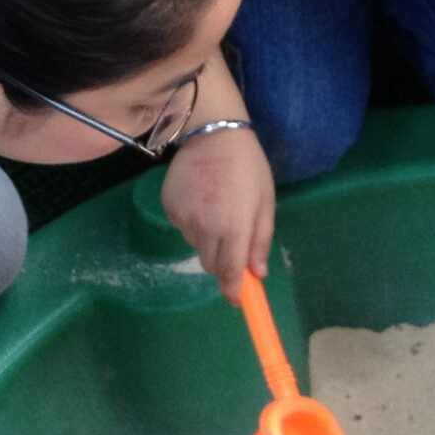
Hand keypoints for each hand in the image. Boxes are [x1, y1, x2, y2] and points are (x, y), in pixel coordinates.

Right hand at [159, 127, 276, 300]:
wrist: (212, 134)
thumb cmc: (248, 167)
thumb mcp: (265, 203)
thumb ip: (260, 240)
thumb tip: (257, 273)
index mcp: (234, 227)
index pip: (229, 272)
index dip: (233, 291)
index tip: (238, 300)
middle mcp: (205, 228)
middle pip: (210, 265)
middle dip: (222, 263)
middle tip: (233, 242)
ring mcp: (183, 218)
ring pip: (196, 246)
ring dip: (208, 239)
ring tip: (218, 210)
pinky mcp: (169, 208)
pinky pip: (183, 228)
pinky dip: (193, 223)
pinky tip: (202, 200)